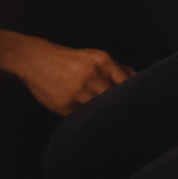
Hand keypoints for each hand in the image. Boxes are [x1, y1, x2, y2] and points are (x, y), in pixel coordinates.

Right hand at [0, 31, 134, 115]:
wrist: (35, 60)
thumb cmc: (68, 60)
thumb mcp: (93, 57)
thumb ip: (114, 68)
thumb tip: (134, 80)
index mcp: (102, 60)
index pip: (127, 82)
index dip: (135, 95)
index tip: (142, 104)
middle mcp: (93, 75)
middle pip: (117, 97)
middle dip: (123, 107)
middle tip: (132, 116)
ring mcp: (79, 92)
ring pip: (102, 109)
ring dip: (107, 115)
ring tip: (113, 120)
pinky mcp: (66, 106)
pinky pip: (85, 117)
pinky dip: (91, 119)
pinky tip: (95, 121)